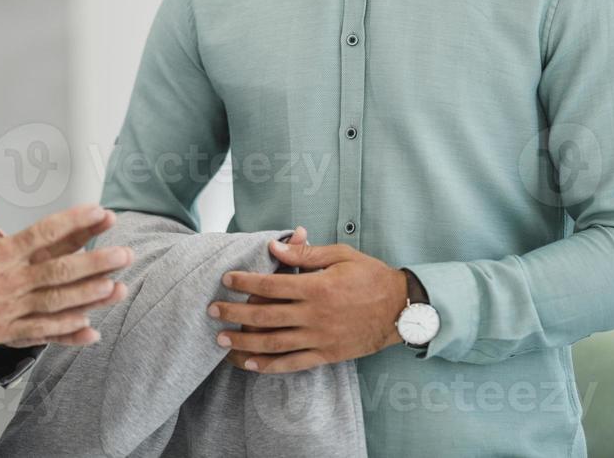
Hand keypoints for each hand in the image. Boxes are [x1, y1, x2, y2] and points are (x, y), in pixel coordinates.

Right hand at [0, 165, 131, 347]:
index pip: (46, 233)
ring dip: (90, 297)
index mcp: (0, 253)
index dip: (76, 222)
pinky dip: (67, 332)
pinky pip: (41, 333)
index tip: (101, 212)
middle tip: (125, 253)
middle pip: (61, 271)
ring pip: (57, 304)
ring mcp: (8, 310)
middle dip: (96, 262)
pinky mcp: (3, 332)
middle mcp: (9, 282)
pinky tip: (90, 328)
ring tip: (118, 288)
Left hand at [209, 239, 407, 374]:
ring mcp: (320, 338)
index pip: (271, 284)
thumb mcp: (341, 255)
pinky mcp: (327, 355)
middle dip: (235, 312)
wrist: (401, 309)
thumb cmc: (371, 276)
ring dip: (244, 342)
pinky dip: (270, 366)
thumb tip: (273, 246)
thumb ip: (305, 253)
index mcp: (317, 287)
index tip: (226, 279)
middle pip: (265, 316)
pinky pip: (294, 363)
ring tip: (221, 339)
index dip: (245, 281)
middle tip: (212, 310)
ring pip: (274, 343)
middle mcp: (315, 315)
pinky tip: (250, 364)